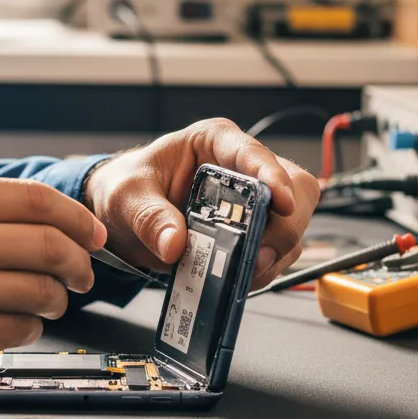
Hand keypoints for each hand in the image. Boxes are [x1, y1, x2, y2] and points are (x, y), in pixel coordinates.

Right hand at [0, 177, 106, 409]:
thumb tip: (33, 211)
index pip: (34, 199)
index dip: (76, 216)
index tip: (92, 231)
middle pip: (51, 245)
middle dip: (80, 262)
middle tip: (82, 272)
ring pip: (42, 291)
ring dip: (54, 299)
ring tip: (42, 300)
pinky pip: (21, 329)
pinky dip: (26, 327)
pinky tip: (7, 322)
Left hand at [83, 118, 319, 290]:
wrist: (123, 215)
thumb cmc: (128, 188)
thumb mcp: (128, 197)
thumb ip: (149, 218)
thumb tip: (174, 243)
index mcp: (213, 142)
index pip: (253, 152)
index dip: (273, 175)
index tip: (281, 202)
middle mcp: (240, 167)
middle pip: (294, 189)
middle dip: (283, 226)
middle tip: (257, 254)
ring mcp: (252, 201)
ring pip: (292, 225)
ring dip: (273, 254)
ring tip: (239, 271)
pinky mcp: (252, 231)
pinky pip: (277, 252)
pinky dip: (263, 270)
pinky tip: (237, 277)